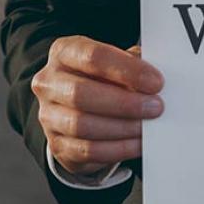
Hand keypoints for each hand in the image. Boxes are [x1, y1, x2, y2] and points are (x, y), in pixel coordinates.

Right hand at [31, 37, 163, 176]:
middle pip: (81, 93)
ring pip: (82, 125)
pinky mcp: (57, 145)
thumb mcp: (115, 63)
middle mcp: (49, 82)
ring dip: (121, 127)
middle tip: (155, 107)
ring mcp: (48, 115)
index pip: (93, 57)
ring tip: (146, 126)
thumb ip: (133, 65)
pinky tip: (137, 143)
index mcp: (64, 52)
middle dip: (124, 102)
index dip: (127, 70)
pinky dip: (117, 149)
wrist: (76, 107)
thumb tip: (155, 78)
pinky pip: (87, 150)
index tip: (155, 82)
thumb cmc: (101, 79)